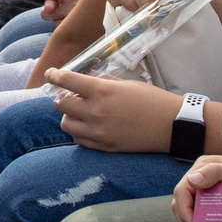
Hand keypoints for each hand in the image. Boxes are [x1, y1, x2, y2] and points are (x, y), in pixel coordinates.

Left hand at [44, 67, 183, 152]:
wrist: (171, 126)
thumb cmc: (152, 100)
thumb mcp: (126, 84)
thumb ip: (102, 82)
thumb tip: (85, 79)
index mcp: (102, 92)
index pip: (66, 81)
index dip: (54, 75)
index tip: (50, 74)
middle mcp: (96, 112)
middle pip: (61, 105)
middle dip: (62, 97)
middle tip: (71, 95)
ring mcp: (99, 132)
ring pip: (66, 124)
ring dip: (69, 116)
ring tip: (80, 112)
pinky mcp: (104, 147)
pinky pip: (79, 140)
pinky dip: (78, 131)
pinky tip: (88, 125)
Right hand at [170, 155, 221, 221]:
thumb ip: (215, 171)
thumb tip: (192, 180)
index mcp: (204, 167)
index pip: (182, 191)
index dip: (184, 212)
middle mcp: (203, 177)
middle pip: (182, 203)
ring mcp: (209, 188)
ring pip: (190, 210)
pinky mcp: (217, 199)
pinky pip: (203, 213)